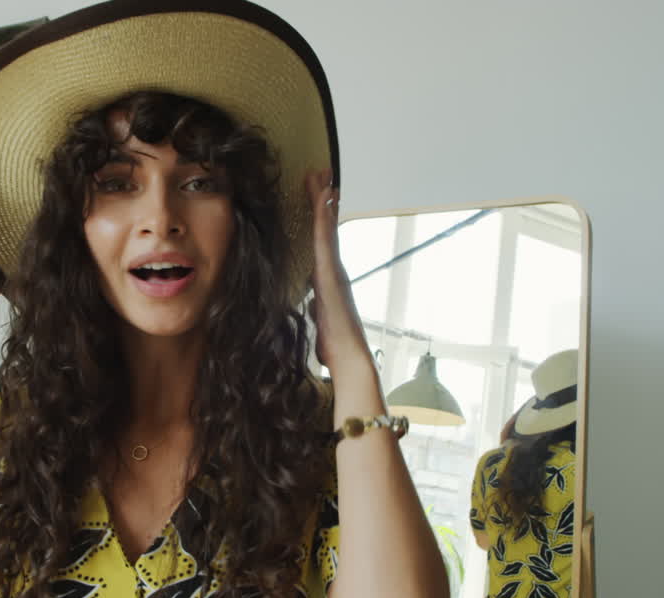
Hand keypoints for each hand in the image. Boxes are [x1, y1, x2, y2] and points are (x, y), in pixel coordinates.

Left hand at [304, 168, 372, 377]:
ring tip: (321, 177)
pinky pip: (325, 242)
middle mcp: (334, 271)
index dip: (320, 218)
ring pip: (327, 230)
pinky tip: (322, 203)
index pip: (321, 242)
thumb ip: (318, 307)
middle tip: (319, 173)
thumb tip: (314, 303)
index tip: (318, 196)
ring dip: (323, 203)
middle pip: (326, 228)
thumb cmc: (334, 345)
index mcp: (328, 279)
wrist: (349, 359)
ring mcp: (334, 272)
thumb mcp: (320, 320)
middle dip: (322, 201)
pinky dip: (324, 220)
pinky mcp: (331, 276)